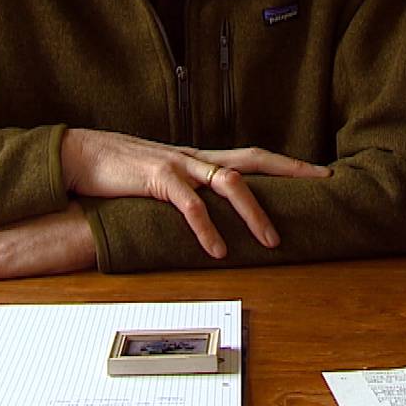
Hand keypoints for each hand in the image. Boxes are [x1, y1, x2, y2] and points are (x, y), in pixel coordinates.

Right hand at [60, 129, 331, 259]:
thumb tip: (218, 214)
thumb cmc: (123, 171)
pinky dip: (206, 228)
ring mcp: (179, 164)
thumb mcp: (165, 181)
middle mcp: (197, 157)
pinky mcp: (157, 177)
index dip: (288, 164)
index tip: (320, 173)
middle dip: (290, 172)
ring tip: (271, 241)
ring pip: (229, 182)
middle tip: (323, 184)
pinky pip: (189, 204)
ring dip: (254, 212)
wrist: (82, 155)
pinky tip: (217, 250)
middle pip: (254, 160)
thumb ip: (191, 192)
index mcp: (202, 159)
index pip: (255, 157)